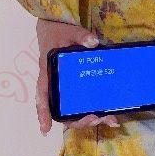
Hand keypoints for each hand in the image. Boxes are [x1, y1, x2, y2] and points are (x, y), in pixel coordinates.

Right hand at [35, 19, 120, 134]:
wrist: (57, 26)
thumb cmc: (57, 31)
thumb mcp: (67, 31)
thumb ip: (79, 36)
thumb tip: (93, 42)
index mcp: (48, 73)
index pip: (43, 95)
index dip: (43, 112)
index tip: (45, 129)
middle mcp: (57, 85)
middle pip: (62, 110)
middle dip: (77, 120)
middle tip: (94, 118)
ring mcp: (68, 88)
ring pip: (75, 110)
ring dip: (89, 119)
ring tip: (108, 120)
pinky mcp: (79, 87)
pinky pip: (86, 103)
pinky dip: (98, 112)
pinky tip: (111, 117)